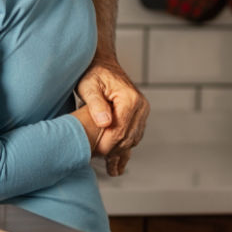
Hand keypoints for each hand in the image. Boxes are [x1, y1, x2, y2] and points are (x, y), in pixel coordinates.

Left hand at [76, 56, 148, 175]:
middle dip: (113, 152)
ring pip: (133, 139)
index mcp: (130, 99)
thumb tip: (105, 123)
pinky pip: (135, 135)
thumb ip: (96, 104)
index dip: (107, 145)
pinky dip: (126, 148)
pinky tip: (119, 163)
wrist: (102, 62)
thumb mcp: (88, 86)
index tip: (93, 154)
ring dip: (121, 153)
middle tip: (97, 161)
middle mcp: (141, 106)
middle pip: (128, 137)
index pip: (120, 131)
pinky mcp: (139, 115)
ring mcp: (143, 111)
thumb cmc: (92, 73)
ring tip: (110, 168)